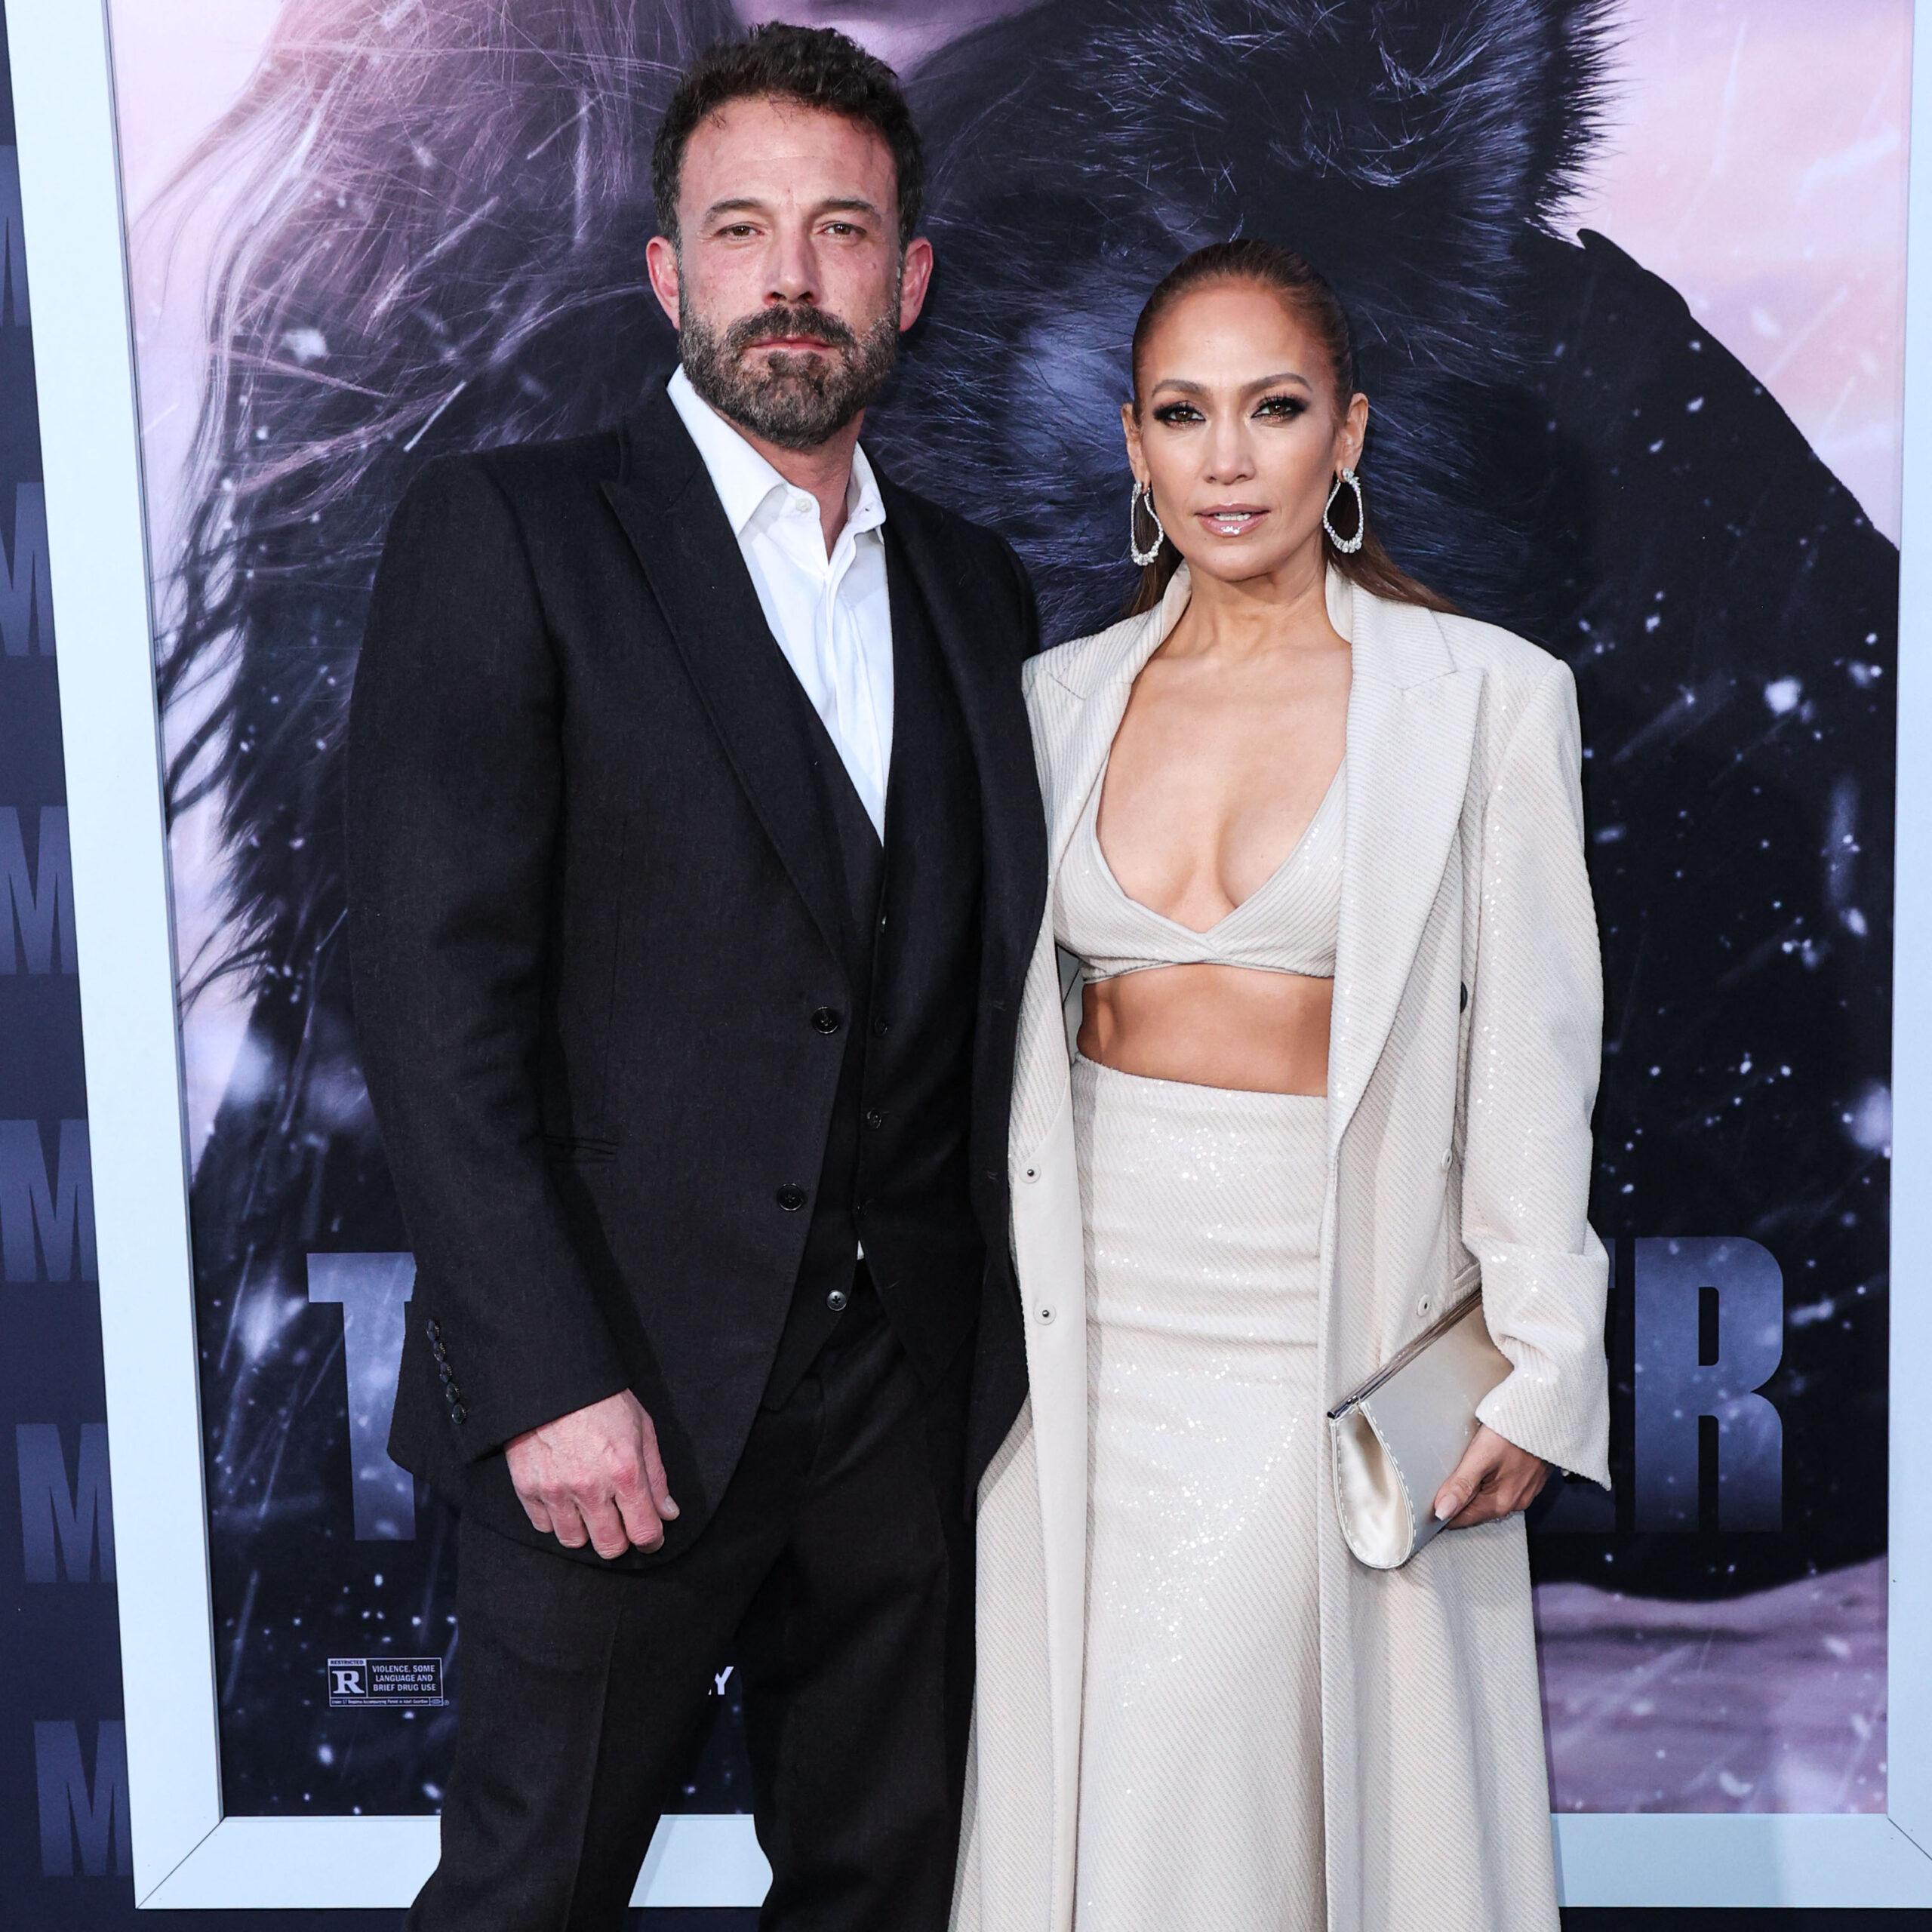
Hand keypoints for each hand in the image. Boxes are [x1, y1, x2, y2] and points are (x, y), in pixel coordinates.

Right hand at [505, 1390, 678, 1558]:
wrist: (553, 1379)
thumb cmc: (602, 1400)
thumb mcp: (642, 1429)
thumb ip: (656, 1476)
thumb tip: (668, 1513)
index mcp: (624, 1471)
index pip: (644, 1531)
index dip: (652, 1540)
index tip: (651, 1537)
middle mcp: (590, 1487)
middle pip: (609, 1546)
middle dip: (620, 1541)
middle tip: (620, 1524)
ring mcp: (555, 1490)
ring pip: (574, 1541)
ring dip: (585, 1531)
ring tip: (589, 1508)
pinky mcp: (527, 1488)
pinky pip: (543, 1525)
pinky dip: (555, 1518)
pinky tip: (564, 1498)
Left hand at [1432, 1424, 1549, 1529]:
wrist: (1546, 1415)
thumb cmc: (1513, 1432)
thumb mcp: (1480, 1456)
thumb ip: (1461, 1485)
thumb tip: (1442, 1512)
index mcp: (1501, 1502)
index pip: (1463, 1519)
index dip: (1443, 1512)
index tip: (1428, 1502)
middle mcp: (1515, 1502)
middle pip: (1476, 1510)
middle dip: (1458, 1501)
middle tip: (1440, 1482)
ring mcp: (1524, 1491)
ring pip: (1489, 1498)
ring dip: (1473, 1490)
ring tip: (1461, 1472)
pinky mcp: (1529, 1479)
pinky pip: (1502, 1487)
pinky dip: (1488, 1481)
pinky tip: (1483, 1466)